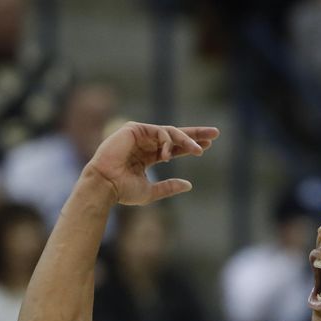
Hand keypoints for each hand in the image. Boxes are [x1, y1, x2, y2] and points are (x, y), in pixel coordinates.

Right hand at [84, 122, 219, 205]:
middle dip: (195, 134)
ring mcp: (139, 135)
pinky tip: (168, 155)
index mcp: (148, 156)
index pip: (173, 148)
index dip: (190, 146)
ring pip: (170, 132)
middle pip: (175, 135)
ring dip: (187, 140)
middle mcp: (145, 144)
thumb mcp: (151, 191)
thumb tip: (189, 185)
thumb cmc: (123, 191)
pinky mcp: (133, 129)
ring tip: (199, 151)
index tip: (208, 147)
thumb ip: (169, 187)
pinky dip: (167, 142)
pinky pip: (159, 131)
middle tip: (215, 133)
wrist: (105, 186)